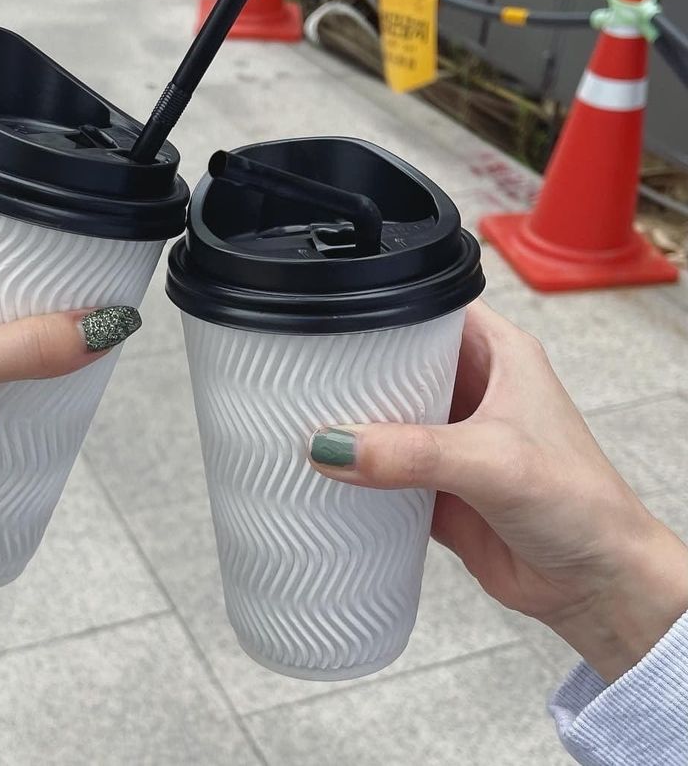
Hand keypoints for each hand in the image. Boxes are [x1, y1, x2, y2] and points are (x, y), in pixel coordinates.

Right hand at [308, 301, 687, 681]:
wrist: (594, 583)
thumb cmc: (579, 504)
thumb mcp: (492, 462)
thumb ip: (412, 453)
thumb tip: (333, 447)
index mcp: (498, 355)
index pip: (429, 310)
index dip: (383, 310)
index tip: (329, 320)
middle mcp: (473, 390)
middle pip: (397, 363)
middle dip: (354, 371)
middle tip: (301, 377)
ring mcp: (450, 439)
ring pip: (385, 417)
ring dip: (351, 425)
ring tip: (298, 421)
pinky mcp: (435, 486)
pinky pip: (382, 469)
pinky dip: (356, 471)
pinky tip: (323, 471)